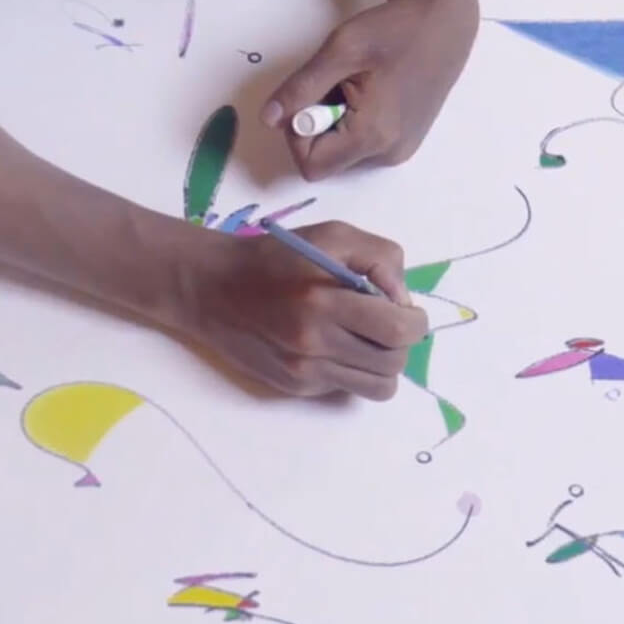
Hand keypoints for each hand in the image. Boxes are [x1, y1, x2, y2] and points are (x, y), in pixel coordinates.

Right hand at [179, 220, 428, 399]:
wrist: (210, 287)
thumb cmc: (273, 256)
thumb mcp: (330, 235)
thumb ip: (378, 258)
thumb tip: (401, 300)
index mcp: (323, 299)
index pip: (398, 331)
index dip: (413, 321)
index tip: (402, 309)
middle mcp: (314, 342)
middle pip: (393, 363)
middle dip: (399, 343)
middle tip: (383, 322)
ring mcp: (304, 370)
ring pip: (377, 387)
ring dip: (380, 362)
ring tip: (362, 338)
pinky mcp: (294, 386)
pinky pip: (345, 388)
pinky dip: (348, 368)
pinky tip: (330, 345)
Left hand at [261, 0, 478, 180]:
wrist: (448, 21)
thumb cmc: (396, 29)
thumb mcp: (340, 50)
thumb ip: (301, 88)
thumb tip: (268, 120)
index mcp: (373, 135)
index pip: (310, 164)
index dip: (297, 135)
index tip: (309, 97)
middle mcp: (388, 153)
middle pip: (326, 160)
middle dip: (316, 125)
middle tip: (335, 85)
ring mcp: (399, 151)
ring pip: (341, 152)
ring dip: (333, 122)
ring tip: (356, 84)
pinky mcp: (405, 142)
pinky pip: (361, 145)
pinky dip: (352, 121)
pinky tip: (370, 91)